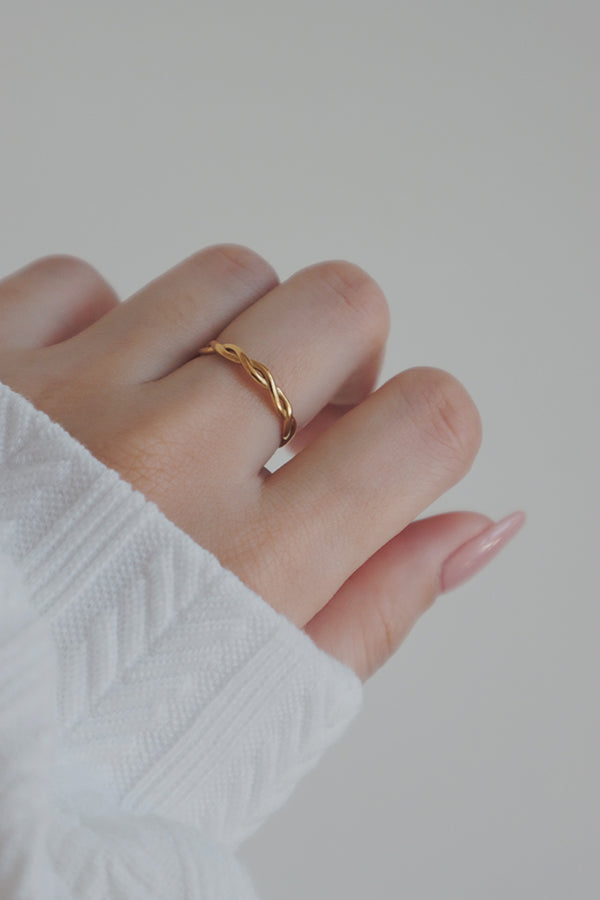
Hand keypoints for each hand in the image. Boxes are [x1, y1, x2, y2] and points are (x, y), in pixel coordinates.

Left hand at [0, 248, 523, 679]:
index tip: (387, 449)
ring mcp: (66, 399)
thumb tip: (481, 524)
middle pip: (338, 304)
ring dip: (234, 337)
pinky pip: (83, 281)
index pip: (423, 424)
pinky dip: (105, 328)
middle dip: (343, 356)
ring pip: (226, 275)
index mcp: (250, 565)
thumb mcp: (263, 699)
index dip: (430, 427)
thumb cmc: (101, 725)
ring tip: (194, 409)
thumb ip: (382, 603)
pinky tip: (96, 398)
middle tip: (298, 418)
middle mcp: (163, 464)